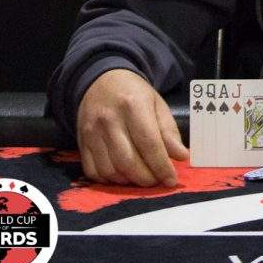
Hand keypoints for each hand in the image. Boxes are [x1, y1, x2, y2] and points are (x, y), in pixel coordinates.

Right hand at [76, 68, 188, 186]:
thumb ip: (169, 131)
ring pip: (110, 169)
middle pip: (127, 161)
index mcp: (133, 105)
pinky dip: (109, 180)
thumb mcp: (157, 104)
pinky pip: (93, 171)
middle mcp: (109, 120)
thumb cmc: (134, 93)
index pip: (148, 143)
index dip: (161, 165)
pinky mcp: (81, 142)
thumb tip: (181, 156)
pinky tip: (123, 176)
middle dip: (146, 177)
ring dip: (128, 181)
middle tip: (157, 181)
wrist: (101, 81)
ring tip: (142, 178)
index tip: (171, 179)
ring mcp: (92, 132)